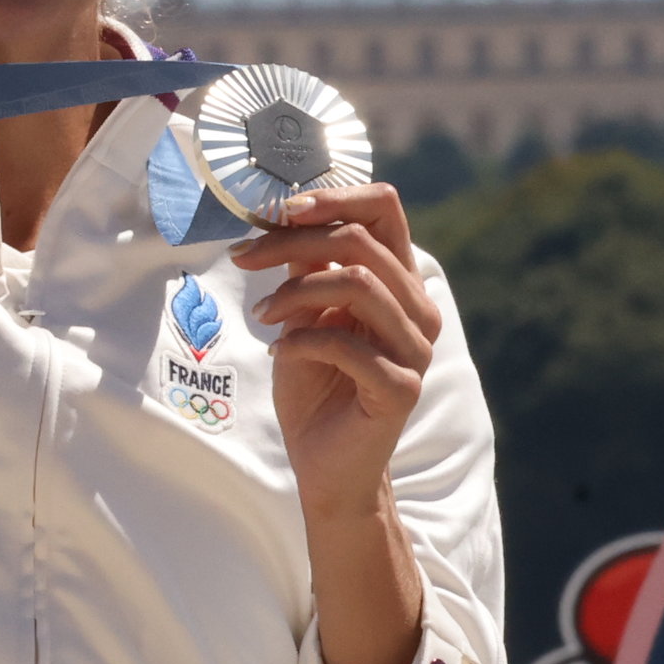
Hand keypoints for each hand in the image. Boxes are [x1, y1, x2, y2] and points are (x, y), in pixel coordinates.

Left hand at [240, 180, 439, 663]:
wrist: (326, 467)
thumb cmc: (315, 388)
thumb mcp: (303, 315)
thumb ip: (304, 267)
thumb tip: (282, 212)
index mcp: (401, 282)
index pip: (386, 209)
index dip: (333, 196)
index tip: (279, 209)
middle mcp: (420, 310)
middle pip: (361, 241)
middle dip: (294, 243)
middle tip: (244, 259)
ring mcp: (416, 350)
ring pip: (357, 284)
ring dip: (294, 293)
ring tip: (262, 315)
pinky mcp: (400, 388)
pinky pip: (346, 342)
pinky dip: (300, 340)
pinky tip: (278, 354)